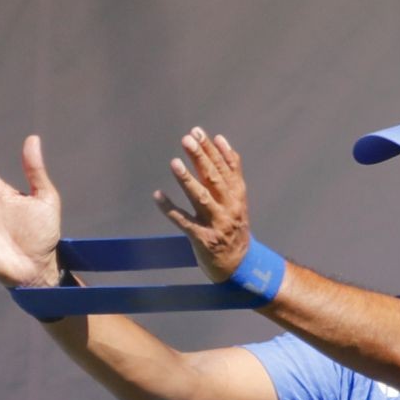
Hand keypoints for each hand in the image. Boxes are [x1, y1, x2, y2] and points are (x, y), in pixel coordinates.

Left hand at [153, 128, 249, 281]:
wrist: (241, 266)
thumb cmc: (235, 229)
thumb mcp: (239, 200)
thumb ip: (231, 173)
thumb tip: (221, 141)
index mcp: (238, 197)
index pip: (226, 169)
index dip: (213, 150)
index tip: (200, 133)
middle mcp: (229, 209)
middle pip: (214, 179)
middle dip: (201, 158)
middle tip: (187, 140)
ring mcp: (216, 224)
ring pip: (201, 198)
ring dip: (187, 180)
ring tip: (175, 163)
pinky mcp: (202, 239)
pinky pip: (184, 222)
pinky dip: (170, 209)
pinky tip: (158, 196)